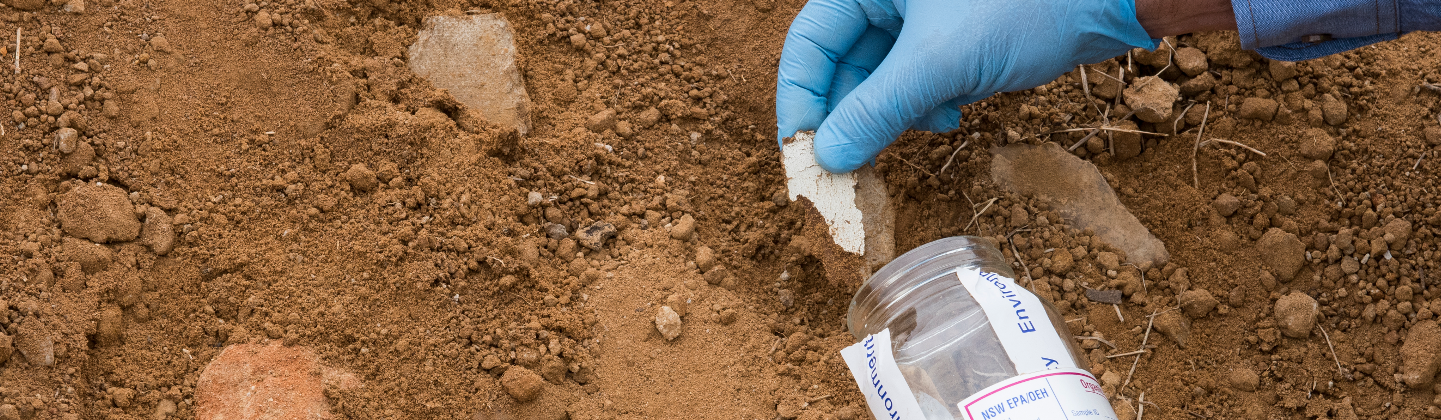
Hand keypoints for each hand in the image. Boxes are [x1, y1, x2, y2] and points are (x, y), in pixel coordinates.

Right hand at [776, 0, 1157, 172]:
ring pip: (879, 79)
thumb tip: (827, 159)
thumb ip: (877, 109)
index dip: (799, 99)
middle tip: (849, 168)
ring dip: (892, 115)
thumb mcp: (940, 62)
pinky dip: (924, 106)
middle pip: (840, 65)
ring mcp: (919, 18)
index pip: (808, 44)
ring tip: (920, 128)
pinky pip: (914, 82)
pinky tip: (950, 117)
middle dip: (850, 116)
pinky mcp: (950, 40)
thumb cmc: (1024, 5)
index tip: (803, 153)